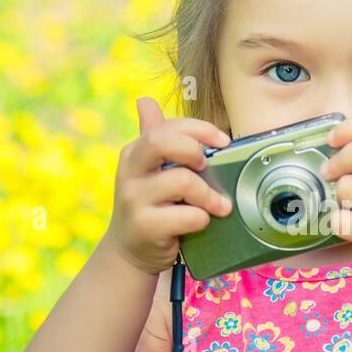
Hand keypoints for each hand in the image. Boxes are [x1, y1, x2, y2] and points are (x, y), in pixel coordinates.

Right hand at [103, 97, 233, 272]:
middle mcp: (130, 172)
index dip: (199, 129)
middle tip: (208, 167)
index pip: (167, 127)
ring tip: (218, 206)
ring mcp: (134, 199)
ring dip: (208, 195)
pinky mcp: (145, 226)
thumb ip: (153, 137)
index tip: (223, 141)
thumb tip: (145, 101)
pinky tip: (200, 224)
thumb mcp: (148, 171)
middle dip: (193, 149)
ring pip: (182, 181)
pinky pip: (187, 216)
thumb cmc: (149, 206)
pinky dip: (202, 219)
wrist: (129, 251)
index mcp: (135, 153)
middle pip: (161, 141)